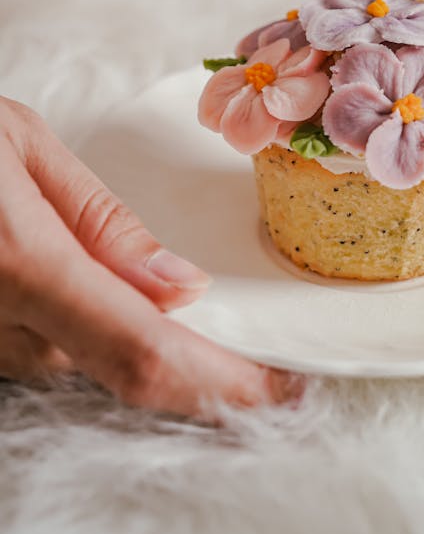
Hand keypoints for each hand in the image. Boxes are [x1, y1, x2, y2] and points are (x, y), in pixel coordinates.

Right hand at [0, 95, 300, 417]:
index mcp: (21, 262)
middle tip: (253, 338)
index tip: (287, 388)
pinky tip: (95, 287)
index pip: (145, 351)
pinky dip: (90, 329)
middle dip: (194, 356)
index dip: (224, 385)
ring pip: (86, 360)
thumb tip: (179, 289)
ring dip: (138, 335)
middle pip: (123, 366)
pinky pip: (48, 351)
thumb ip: (101, 224)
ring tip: (160, 292)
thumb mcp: (20, 146)